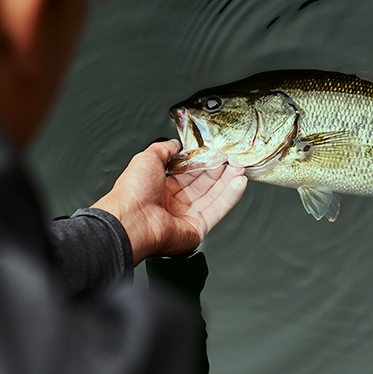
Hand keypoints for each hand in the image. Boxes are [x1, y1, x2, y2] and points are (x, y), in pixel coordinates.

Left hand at [92, 140, 246, 265]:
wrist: (132, 221)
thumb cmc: (132, 193)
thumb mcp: (147, 159)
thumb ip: (163, 149)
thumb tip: (175, 143)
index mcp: (159, 188)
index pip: (187, 173)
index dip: (202, 161)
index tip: (215, 151)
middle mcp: (173, 204)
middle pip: (202, 185)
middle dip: (218, 170)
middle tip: (231, 156)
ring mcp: (185, 217)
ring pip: (213, 197)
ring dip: (228, 181)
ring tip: (240, 166)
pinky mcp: (197, 230)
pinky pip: (217, 211)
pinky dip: (230, 196)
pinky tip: (239, 182)